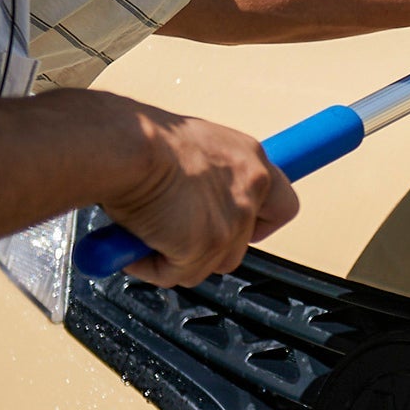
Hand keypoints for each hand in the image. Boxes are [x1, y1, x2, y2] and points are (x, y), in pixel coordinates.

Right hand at [97, 101, 298, 287]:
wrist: (128, 146)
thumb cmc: (144, 136)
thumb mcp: (192, 146)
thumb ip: (208, 176)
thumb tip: (192, 198)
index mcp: (250, 159)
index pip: (282, 204)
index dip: (258, 222)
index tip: (240, 227)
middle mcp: (251, 190)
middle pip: (242, 243)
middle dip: (209, 246)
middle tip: (176, 234)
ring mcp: (232, 221)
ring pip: (210, 263)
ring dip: (178, 257)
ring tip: (147, 233)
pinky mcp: (206, 246)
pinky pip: (176, 273)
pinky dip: (151, 266)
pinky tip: (133, 243)